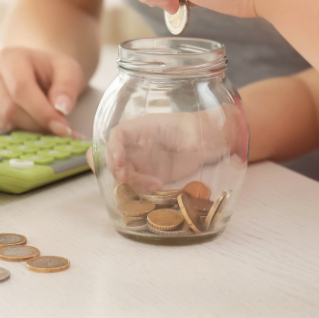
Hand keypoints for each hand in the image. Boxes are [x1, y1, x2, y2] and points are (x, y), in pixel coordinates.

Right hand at [0, 47, 83, 137]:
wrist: (38, 73)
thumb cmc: (52, 71)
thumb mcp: (69, 70)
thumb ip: (68, 86)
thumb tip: (61, 109)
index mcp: (10, 58)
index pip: (21, 88)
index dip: (41, 111)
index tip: (62, 127)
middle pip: (9, 109)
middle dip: (37, 125)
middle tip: (61, 131)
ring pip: (4, 123)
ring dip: (30, 132)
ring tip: (51, 129)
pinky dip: (20, 137)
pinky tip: (36, 130)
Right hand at [98, 109, 245, 193]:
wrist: (205, 141)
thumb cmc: (197, 129)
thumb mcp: (189, 128)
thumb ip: (184, 136)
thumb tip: (190, 144)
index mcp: (142, 128)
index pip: (118, 134)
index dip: (114, 148)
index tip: (120, 161)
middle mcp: (136, 145)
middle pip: (113, 156)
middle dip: (114, 169)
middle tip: (125, 177)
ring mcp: (141, 161)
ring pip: (123, 174)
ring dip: (132, 182)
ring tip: (154, 185)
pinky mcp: (148, 175)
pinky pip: (135, 185)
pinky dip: (141, 189)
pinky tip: (158, 187)